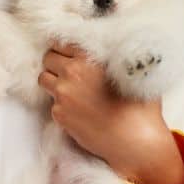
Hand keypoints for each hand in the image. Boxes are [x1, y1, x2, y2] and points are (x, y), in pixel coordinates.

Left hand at [39, 42, 183, 183]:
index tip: (70, 55)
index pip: (62, 43)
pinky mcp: (59, 114)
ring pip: (44, 79)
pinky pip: (52, 103)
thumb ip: (115, 57)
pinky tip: (78, 111)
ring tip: (69, 89)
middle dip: (56, 63)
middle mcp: (72, 72)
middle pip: (48, 58)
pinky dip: (61, 104)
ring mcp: (63, 94)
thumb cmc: (139, 107)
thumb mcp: (132, 71)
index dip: (66, 50)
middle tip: (68, 72)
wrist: (135, 140)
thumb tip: (113, 50)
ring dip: (53, 81)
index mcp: (89, 57)